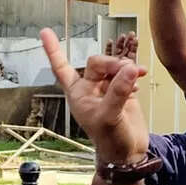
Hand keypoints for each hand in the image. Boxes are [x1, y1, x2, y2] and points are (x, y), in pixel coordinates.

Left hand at [41, 29, 147, 163]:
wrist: (128, 153)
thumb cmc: (111, 140)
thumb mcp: (110, 117)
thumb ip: (118, 91)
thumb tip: (129, 68)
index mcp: (77, 94)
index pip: (62, 68)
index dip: (53, 50)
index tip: (45, 31)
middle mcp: (90, 88)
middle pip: (98, 63)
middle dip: (113, 64)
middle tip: (129, 72)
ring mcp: (108, 87)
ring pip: (114, 65)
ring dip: (126, 65)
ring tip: (139, 73)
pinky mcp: (124, 89)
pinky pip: (127, 70)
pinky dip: (134, 68)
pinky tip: (140, 75)